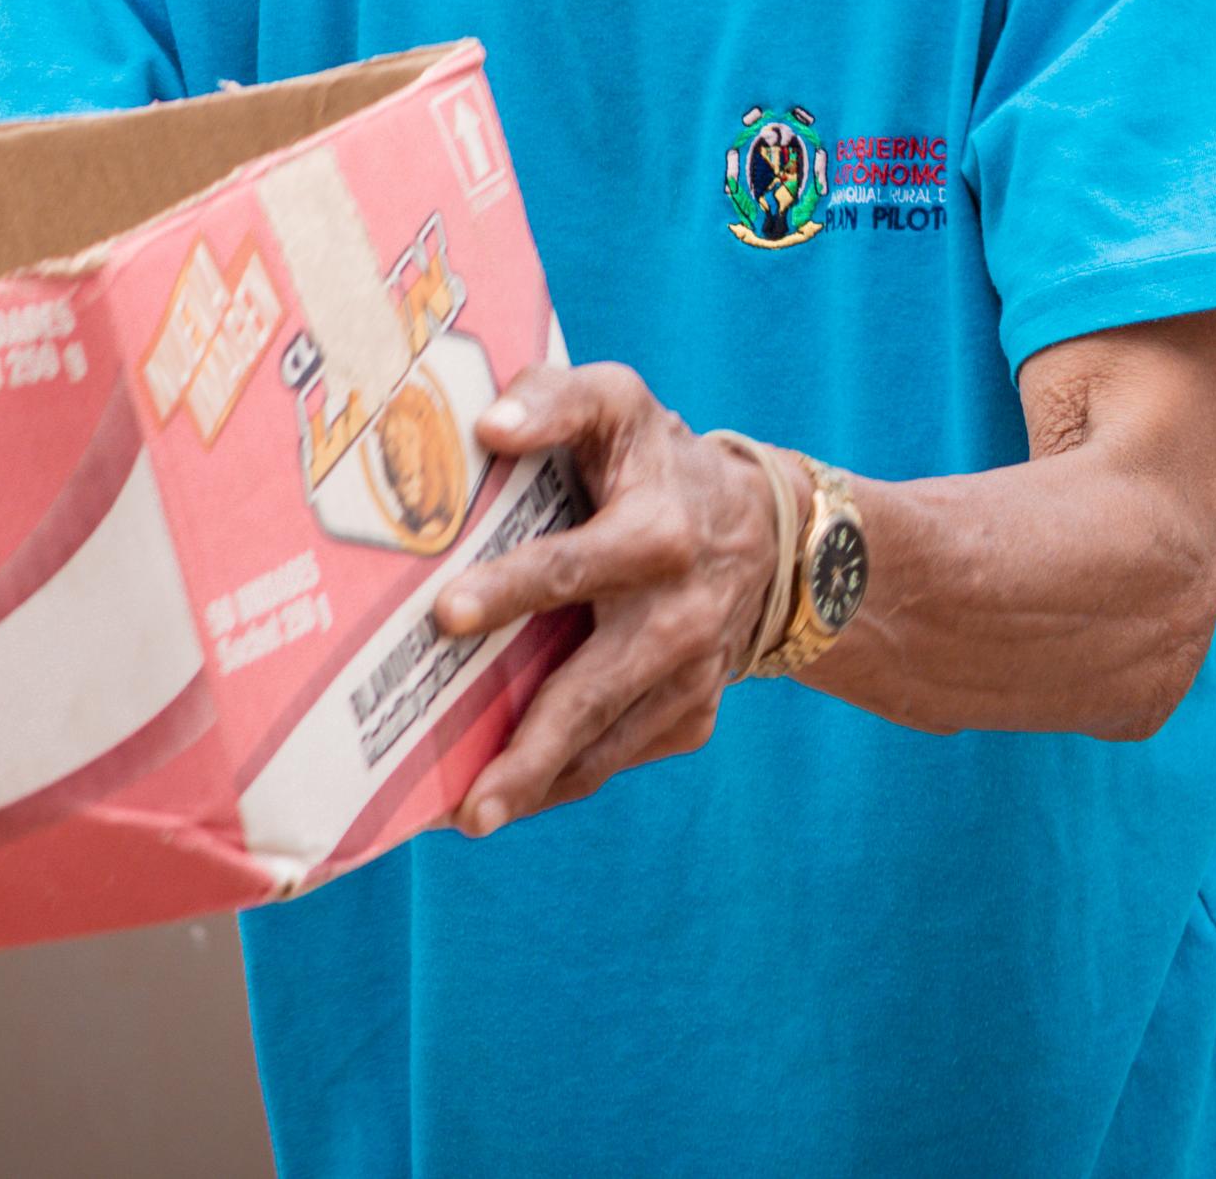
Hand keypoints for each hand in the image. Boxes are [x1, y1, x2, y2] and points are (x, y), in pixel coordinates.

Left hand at [427, 362, 779, 835]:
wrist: (769, 533)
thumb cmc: (655, 460)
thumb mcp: (618, 403)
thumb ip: (553, 397)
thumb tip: (487, 425)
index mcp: (658, 532)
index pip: (576, 564)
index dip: (513, 586)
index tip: (447, 615)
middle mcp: (682, 614)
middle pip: (595, 689)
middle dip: (532, 745)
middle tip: (469, 801)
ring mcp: (692, 676)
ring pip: (607, 742)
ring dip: (539, 785)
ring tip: (472, 818)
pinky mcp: (693, 716)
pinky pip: (620, 756)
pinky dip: (562, 782)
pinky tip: (508, 798)